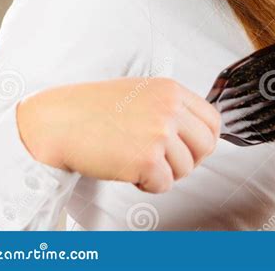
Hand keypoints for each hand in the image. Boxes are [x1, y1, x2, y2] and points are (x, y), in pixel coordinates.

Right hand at [17, 76, 220, 192]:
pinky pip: (164, 185)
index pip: (212, 119)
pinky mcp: (147, 159)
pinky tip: (129, 170)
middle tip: (166, 161)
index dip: (204, 139)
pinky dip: (148, 185)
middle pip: (206, 146)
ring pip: (185, 169)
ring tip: (138, 161)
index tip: (192, 148)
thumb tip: (194, 132)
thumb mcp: (140, 92)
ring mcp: (160, 133)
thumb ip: (169, 107)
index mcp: (170, 90)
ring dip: (164, 173)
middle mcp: (169, 109)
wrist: (62, 121)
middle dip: (189, 160)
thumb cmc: (93, 108)